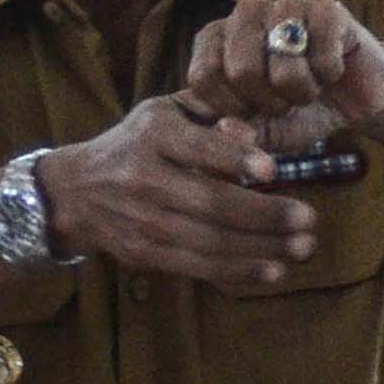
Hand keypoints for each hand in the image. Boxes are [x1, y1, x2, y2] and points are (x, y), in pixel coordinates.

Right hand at [36, 96, 319, 290]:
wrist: (74, 190)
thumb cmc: (135, 143)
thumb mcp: (164, 112)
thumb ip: (209, 114)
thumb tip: (251, 134)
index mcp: (152, 135)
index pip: (196, 148)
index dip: (233, 159)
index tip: (271, 169)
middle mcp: (144, 179)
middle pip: (210, 203)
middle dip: (263, 215)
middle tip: (308, 220)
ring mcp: (143, 221)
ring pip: (209, 241)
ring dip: (260, 249)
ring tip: (302, 248)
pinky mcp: (144, 254)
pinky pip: (197, 266)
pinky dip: (237, 271)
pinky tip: (272, 270)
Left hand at [180, 0, 383, 132]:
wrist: (353, 97)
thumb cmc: (298, 111)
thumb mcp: (264, 131)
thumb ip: (240, 133)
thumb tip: (224, 129)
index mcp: (215, 38)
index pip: (204, 77)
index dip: (232, 108)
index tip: (252, 111)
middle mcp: (245, 14)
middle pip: (242, 72)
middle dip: (271, 103)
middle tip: (286, 99)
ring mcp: (286, 5)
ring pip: (285, 70)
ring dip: (303, 92)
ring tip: (309, 84)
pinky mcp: (327, 9)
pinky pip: (323, 60)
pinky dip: (331, 76)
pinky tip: (332, 69)